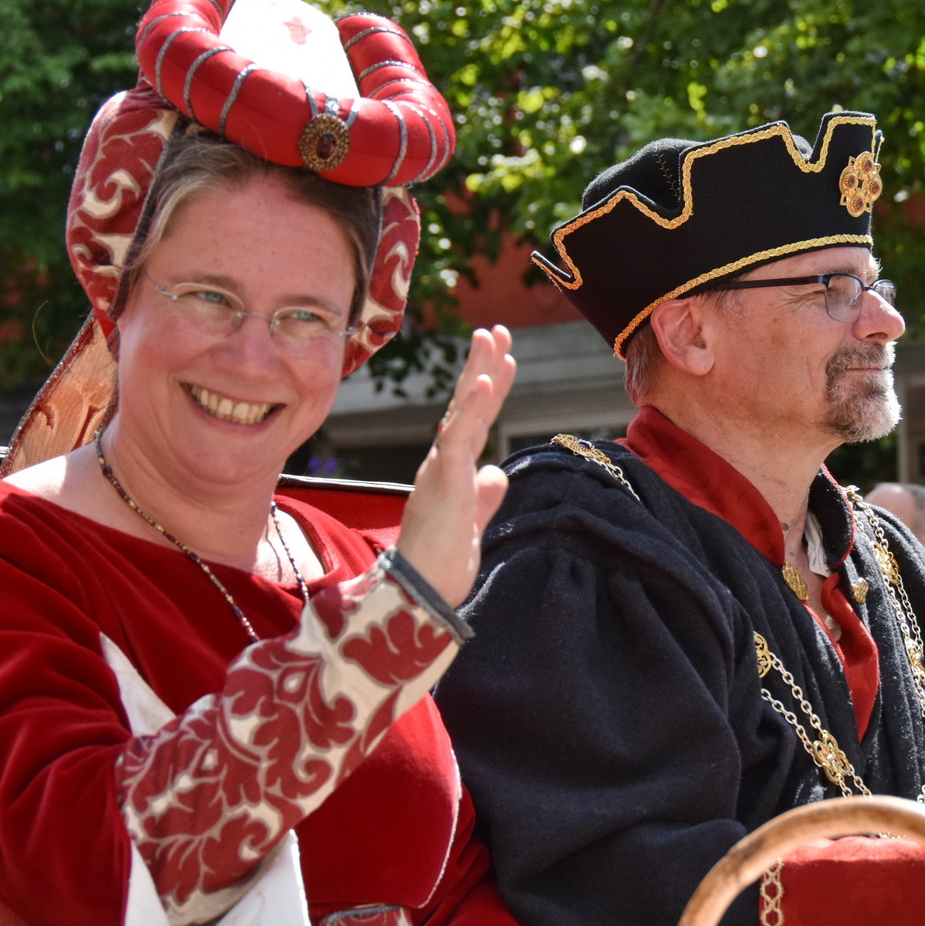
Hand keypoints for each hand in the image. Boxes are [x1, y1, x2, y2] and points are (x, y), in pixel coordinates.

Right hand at [397, 326, 517, 605]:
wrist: (419, 596)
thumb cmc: (441, 565)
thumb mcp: (472, 523)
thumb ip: (483, 497)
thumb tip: (496, 474)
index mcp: (451, 470)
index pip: (473, 421)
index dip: (489, 389)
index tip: (505, 358)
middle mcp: (442, 462)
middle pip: (466, 405)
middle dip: (483, 365)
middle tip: (497, 330)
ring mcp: (441, 468)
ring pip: (462, 411)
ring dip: (479, 371)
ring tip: (493, 337)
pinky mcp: (444, 481)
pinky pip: (458, 436)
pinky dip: (472, 407)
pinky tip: (485, 379)